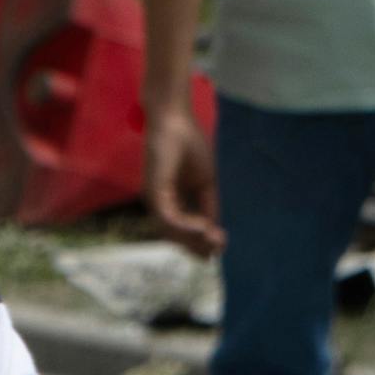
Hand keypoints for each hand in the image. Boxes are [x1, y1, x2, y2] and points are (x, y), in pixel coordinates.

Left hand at [144, 105, 219, 257]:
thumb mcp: (206, 181)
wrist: (175, 122)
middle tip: (216, 253)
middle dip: (196, 246)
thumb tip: (215, 228)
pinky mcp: (154, 192)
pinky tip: (204, 227)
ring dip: (193, 238)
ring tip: (214, 240)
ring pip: (171, 230)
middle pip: (175, 235)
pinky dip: (186, 226)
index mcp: (171, 200)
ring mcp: (155, 199)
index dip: (201, 241)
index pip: (184, 228)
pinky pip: (169, 216)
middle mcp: (159, 204)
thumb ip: (208, 204)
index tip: (220, 249)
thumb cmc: (189, 145)